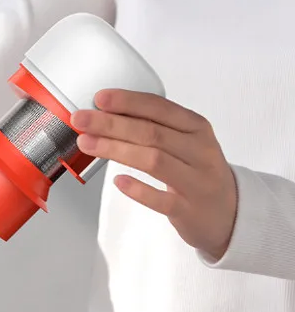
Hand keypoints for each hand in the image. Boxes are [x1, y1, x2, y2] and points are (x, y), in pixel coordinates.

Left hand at [70, 89, 237, 259]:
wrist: (231, 214)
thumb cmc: (196, 171)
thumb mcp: (184, 142)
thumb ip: (152, 127)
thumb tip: (103, 114)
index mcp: (196, 128)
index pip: (160, 108)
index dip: (128, 102)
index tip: (100, 98)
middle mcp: (199, 151)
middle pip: (151, 133)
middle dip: (111, 124)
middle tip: (81, 120)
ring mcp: (196, 182)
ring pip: (154, 160)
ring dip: (116, 150)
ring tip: (87, 144)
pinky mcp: (189, 210)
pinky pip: (162, 199)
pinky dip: (138, 189)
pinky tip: (118, 181)